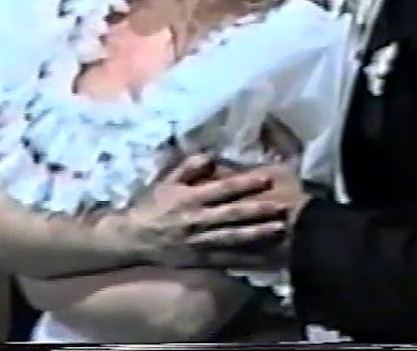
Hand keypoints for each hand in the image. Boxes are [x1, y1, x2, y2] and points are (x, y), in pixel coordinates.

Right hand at [122, 154, 288, 267]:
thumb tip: (212, 155)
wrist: (133, 238)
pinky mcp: (200, 260)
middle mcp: (198, 220)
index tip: (266, 178)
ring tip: (279, 229)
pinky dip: (245, 260)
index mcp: (191, 198)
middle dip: (259, 210)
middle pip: (233, 214)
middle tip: (284, 205)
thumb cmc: (152, 206)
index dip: (246, 183)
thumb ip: (190, 167)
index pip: (223, 189)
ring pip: (234, 238)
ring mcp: (200, 242)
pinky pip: (226, 260)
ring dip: (258, 234)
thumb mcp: (167, 181)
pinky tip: (263, 258)